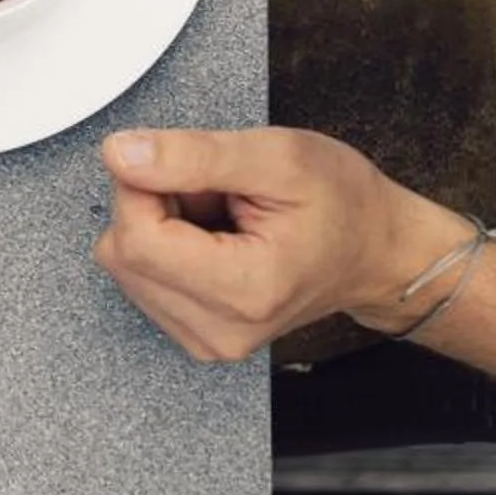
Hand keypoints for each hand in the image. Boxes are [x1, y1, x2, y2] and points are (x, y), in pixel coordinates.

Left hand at [93, 129, 473, 359]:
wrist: (374, 250)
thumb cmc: (342, 204)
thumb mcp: (278, 156)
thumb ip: (193, 155)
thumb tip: (121, 154)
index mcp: (245, 291)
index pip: (136, 238)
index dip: (144, 186)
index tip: (189, 167)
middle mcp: (219, 331)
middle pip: (124, 252)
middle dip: (154, 204)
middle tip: (217, 192)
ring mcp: (204, 340)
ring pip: (126, 263)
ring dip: (161, 225)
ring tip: (221, 216)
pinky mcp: (193, 335)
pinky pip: (141, 278)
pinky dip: (166, 247)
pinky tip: (212, 238)